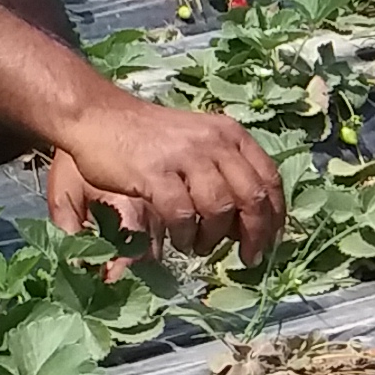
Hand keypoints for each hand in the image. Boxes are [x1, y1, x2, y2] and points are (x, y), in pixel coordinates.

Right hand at [54, 99, 281, 262]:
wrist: (99, 116)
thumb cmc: (150, 137)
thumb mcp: (198, 143)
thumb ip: (224, 173)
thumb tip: (248, 223)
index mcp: (230, 134)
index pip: (269, 179)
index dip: (276, 215)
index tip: (271, 241)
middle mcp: (214, 142)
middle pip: (252, 197)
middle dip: (255, 234)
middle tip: (248, 257)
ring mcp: (185, 156)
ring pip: (220, 209)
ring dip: (214, 238)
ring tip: (200, 246)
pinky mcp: (155, 173)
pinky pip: (182, 214)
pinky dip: (185, 234)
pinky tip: (178, 240)